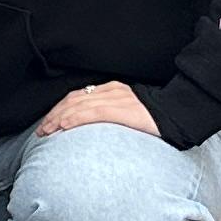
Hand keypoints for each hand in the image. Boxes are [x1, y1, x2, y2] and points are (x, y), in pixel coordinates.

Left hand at [37, 80, 160, 139]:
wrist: (178, 114)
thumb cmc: (157, 118)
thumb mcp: (132, 112)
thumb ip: (115, 115)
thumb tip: (98, 130)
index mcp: (113, 89)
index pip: (78, 96)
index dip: (61, 108)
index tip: (49, 121)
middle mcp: (111, 91)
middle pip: (74, 100)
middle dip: (54, 114)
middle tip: (42, 129)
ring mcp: (116, 98)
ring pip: (78, 106)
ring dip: (58, 118)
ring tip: (46, 131)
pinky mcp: (121, 109)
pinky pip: (92, 113)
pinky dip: (74, 118)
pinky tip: (63, 126)